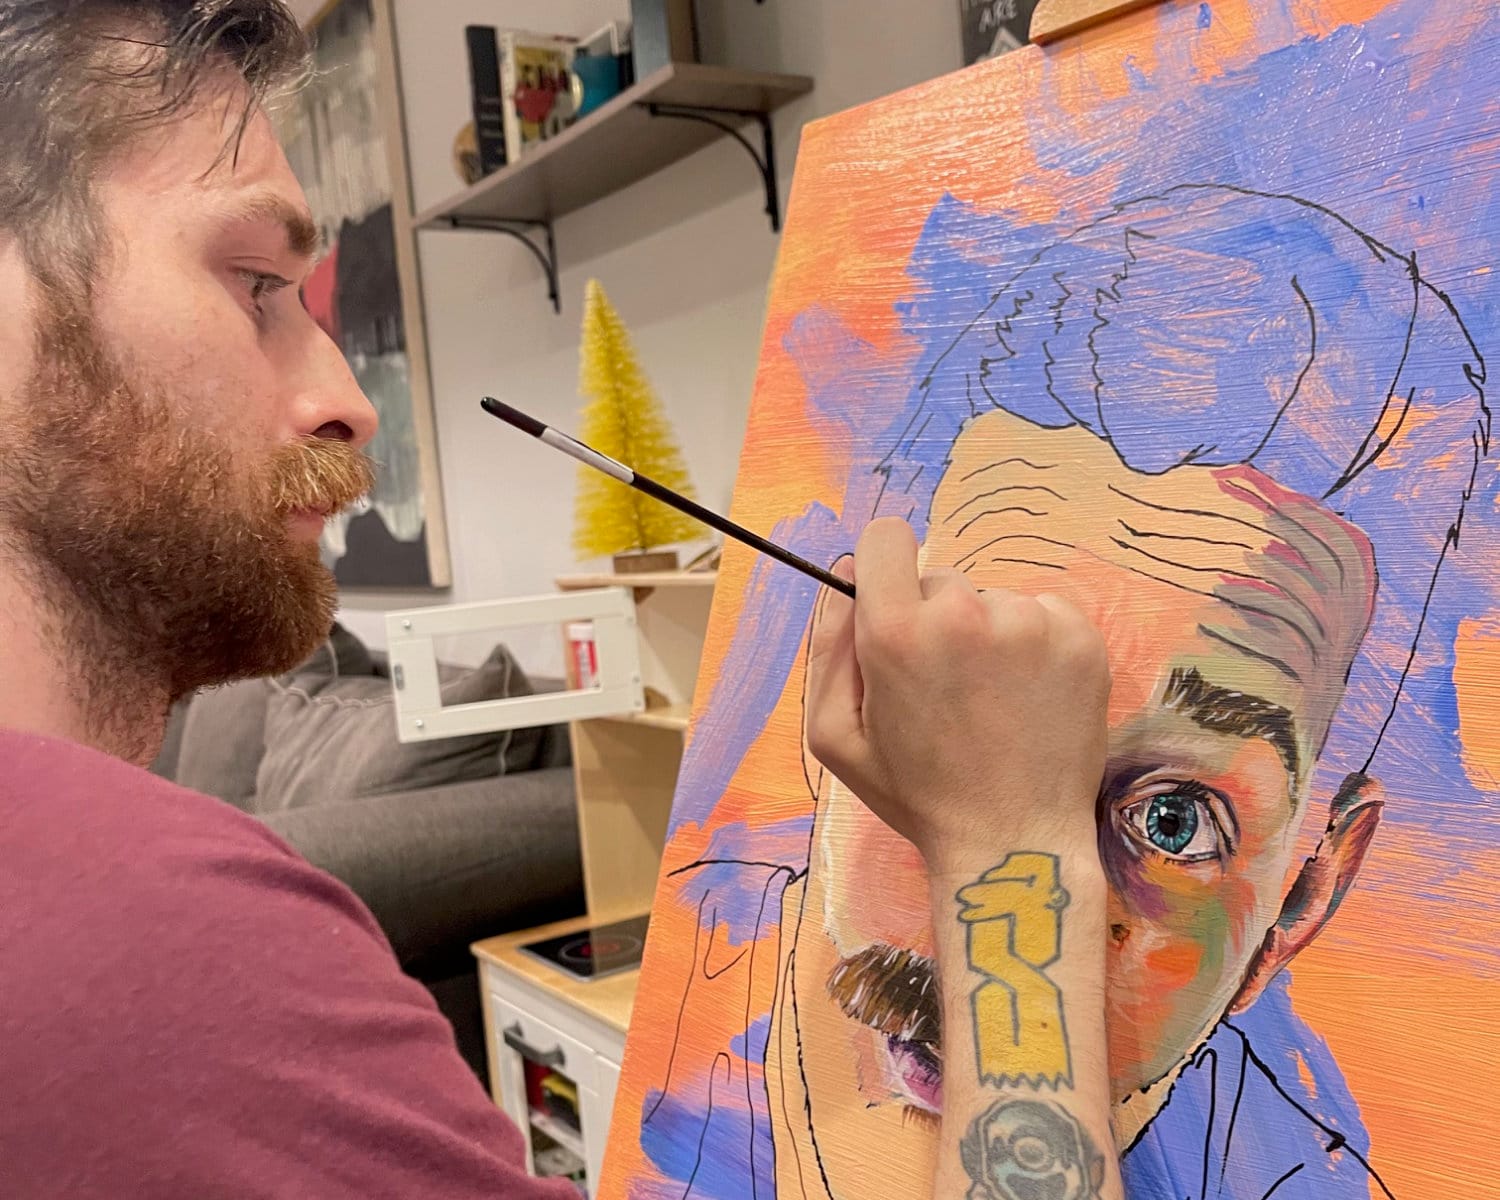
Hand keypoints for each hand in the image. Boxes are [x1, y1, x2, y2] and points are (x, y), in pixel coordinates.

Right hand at [805, 517, 1110, 867]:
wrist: (1015, 841)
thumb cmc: (918, 795)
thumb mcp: (834, 735)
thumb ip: (828, 643)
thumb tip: (846, 570)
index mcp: (897, 632)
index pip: (886, 538)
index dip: (884, 569)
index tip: (895, 605)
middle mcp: (965, 613)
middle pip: (939, 580)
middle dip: (935, 620)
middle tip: (947, 689)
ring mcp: (1029, 623)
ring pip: (993, 599)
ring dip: (989, 635)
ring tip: (992, 703)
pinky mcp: (1080, 638)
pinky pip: (1043, 612)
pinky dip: (1035, 646)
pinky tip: (1028, 698)